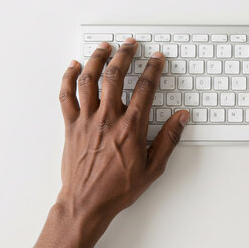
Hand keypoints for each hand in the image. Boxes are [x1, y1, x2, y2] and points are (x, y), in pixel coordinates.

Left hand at [57, 39, 187, 220]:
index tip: (157, 58)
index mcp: (131, 127)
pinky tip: (73, 66)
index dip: (153, 68)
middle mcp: (108, 118)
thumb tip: (181, 118)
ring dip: (97, 59)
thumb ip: (169, 139)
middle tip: (131, 44)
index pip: (145, 88)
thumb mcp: (154, 167)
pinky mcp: (70, 125)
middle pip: (116, 75)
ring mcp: (87, 120)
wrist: (87, 203)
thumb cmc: (118, 188)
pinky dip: (68, 77)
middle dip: (125, 55)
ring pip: (90, 79)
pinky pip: (66, 95)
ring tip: (105, 47)